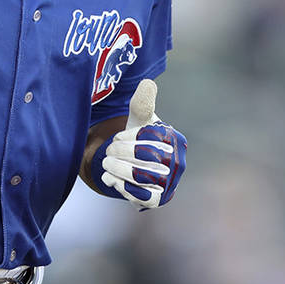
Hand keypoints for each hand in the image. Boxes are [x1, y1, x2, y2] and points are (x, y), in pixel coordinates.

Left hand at [99, 79, 186, 209]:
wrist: (140, 167)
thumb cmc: (140, 138)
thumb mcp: (140, 120)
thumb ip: (142, 104)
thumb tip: (147, 83)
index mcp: (175, 140)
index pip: (151, 137)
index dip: (129, 137)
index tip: (117, 136)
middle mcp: (178, 163)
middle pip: (146, 158)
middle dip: (121, 153)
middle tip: (108, 151)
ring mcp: (170, 183)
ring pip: (142, 178)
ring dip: (118, 169)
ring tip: (106, 163)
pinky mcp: (158, 200)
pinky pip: (139, 196)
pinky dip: (121, 186)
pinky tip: (110, 178)